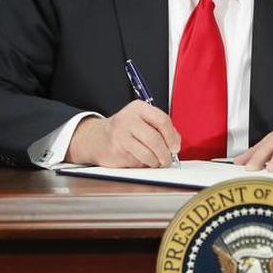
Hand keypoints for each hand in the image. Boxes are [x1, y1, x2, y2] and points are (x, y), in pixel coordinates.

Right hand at [66, 101, 180, 167]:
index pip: (162, 120)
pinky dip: (144, 164)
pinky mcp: (116, 151)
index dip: (172, 136)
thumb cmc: (126, 130)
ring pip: (147, 153)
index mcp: (139, 108)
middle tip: (167, 159)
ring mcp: (120, 135)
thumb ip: (161, 129)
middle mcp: (128, 119)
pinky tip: (142, 161)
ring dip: (156, 162)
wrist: (97, 138)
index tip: (175, 147)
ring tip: (156, 162)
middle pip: (155, 138)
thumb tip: (175, 144)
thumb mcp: (143, 121)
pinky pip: (137, 162)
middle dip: (165, 153)